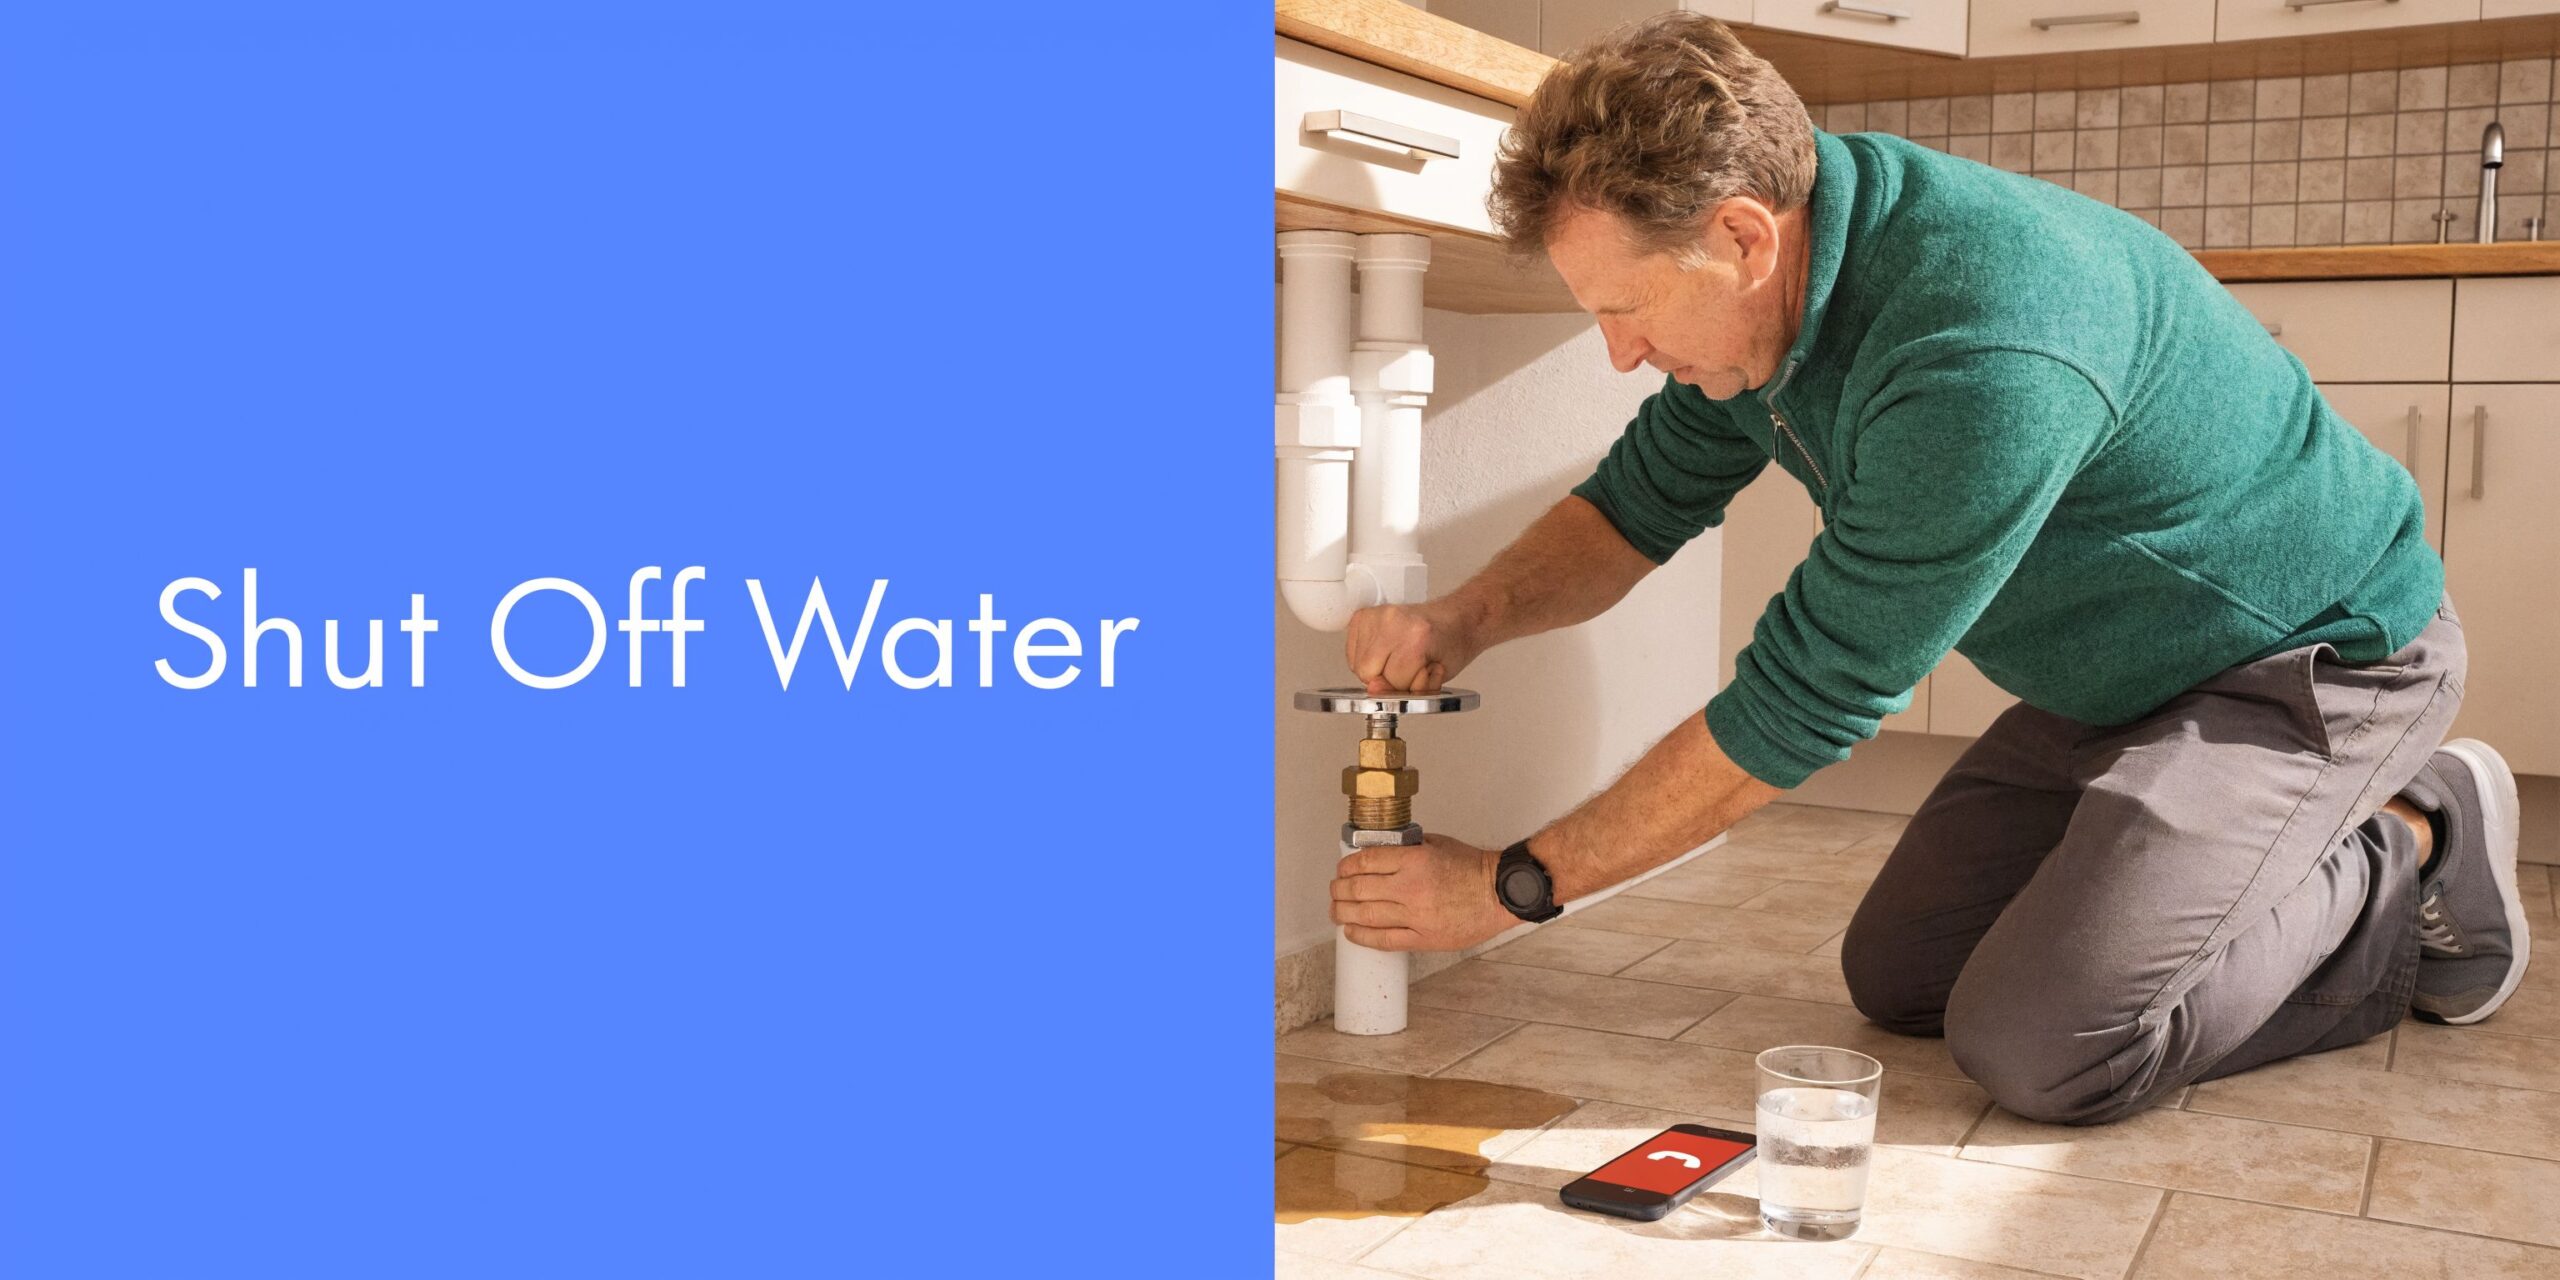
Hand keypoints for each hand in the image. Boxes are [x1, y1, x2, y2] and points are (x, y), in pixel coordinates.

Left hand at [1328, 833, 1515, 951]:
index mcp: (1415, 860)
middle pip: (1359, 889)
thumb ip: (1407, 849)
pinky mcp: (1423, 938)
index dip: (1346, 866)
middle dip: (1340, 890)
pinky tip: (1351, 932)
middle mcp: (1411, 888)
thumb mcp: (1437, 844)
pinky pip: (1384, 940)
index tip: (1342, 869)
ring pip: (1365, 916)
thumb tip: (1379, 854)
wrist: (1499, 894)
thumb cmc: (1472, 869)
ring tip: (1336, 911)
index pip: (1366, 862)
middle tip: (1335, 890)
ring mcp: (1416, 916)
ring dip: (1343, 913)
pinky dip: (1363, 937)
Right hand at [1345, 600, 1480, 694]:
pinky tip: (1386, 650)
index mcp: (1415, 637)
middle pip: (1367, 672)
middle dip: (1387, 678)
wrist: (1457, 620)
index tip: (1422, 672)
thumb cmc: (1451, 646)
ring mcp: (1376, 614)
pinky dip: (1367, 658)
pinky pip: (1352, 652)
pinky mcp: (1363, 615)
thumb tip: (1373, 688)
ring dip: (1376, 668)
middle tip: (1409, 666)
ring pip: (1358, 664)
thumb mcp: (1434, 678)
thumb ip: (1404, 688)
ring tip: (1399, 656)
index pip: (1390, 680)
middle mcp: (1392, 621)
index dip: (1406, 685)